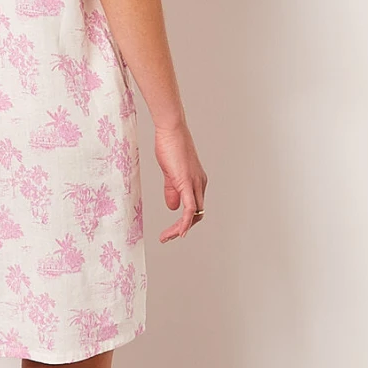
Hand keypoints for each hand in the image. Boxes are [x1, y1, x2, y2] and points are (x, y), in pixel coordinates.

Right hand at [156, 121, 207, 242]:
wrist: (171, 130)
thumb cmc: (170, 145)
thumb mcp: (170, 172)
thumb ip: (172, 190)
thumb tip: (172, 207)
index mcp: (197, 182)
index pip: (195, 207)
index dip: (185, 221)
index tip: (171, 230)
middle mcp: (200, 184)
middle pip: (197, 214)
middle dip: (183, 228)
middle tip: (167, 237)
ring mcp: (195, 184)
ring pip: (195, 214)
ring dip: (181, 229)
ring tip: (167, 237)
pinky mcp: (187, 182)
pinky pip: (190, 208)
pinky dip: (185, 222)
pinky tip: (179, 231)